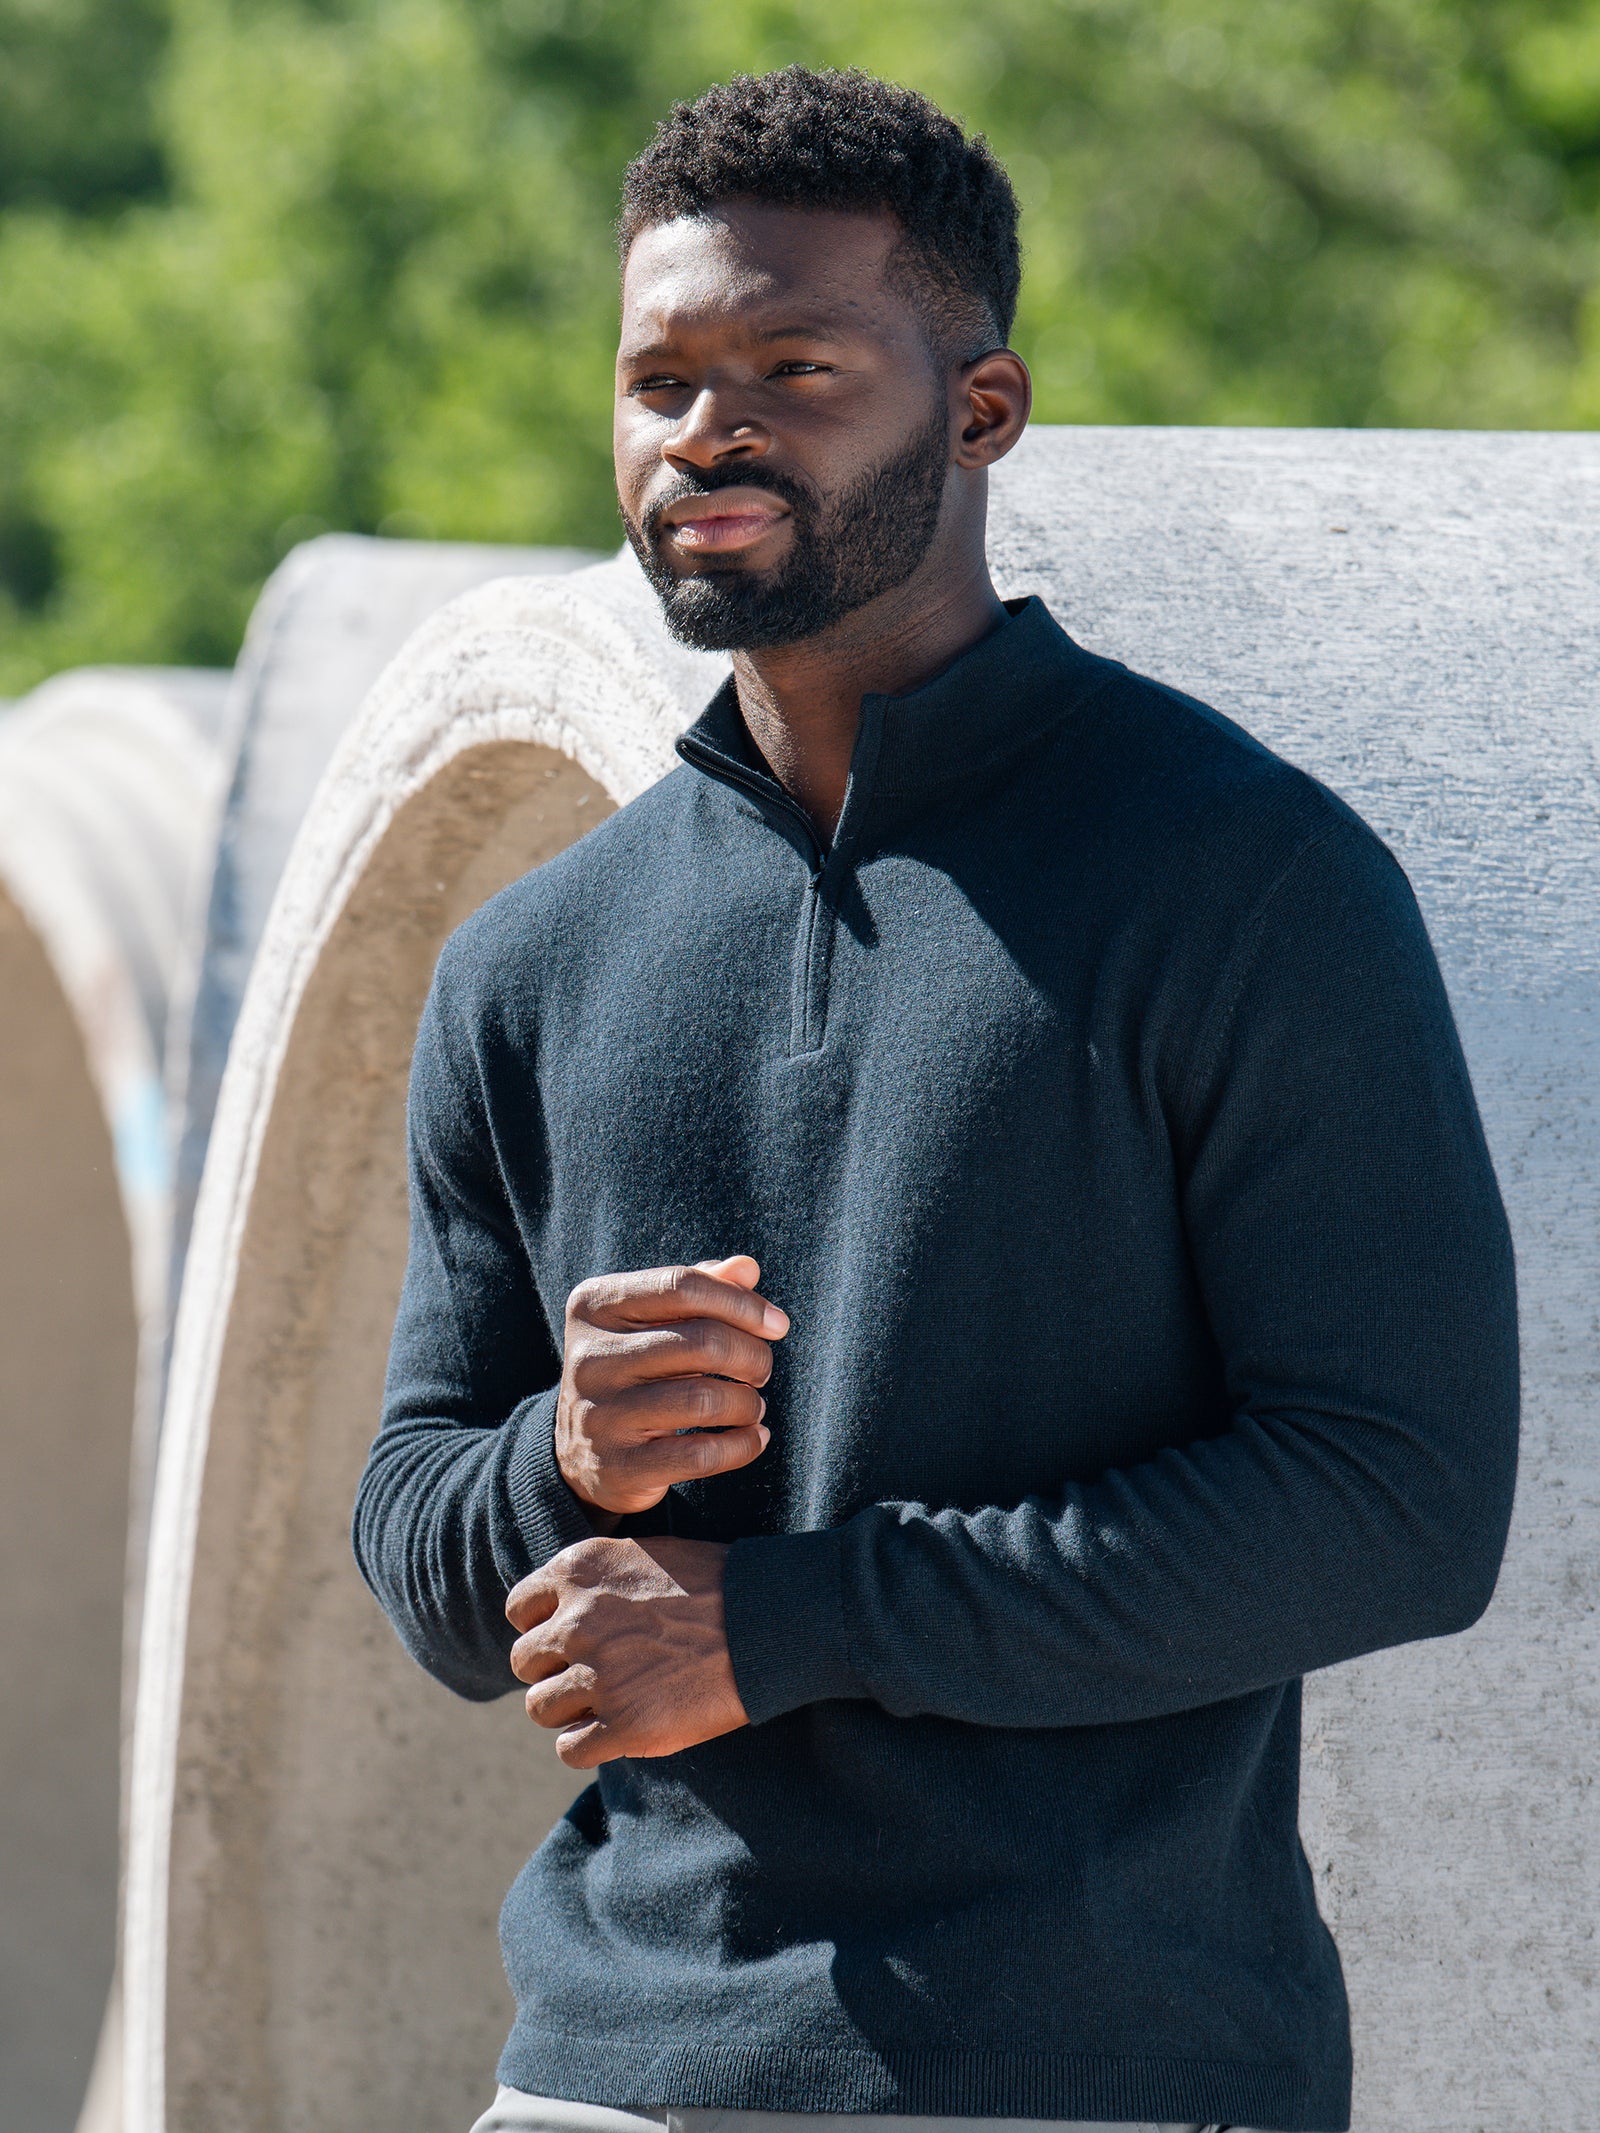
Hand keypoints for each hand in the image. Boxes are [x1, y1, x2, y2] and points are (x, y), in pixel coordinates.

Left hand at [506, 1534, 745, 1765]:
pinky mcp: (625, 1726)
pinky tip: (614, 1732)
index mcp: (579, 1571)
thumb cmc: (714, 1585)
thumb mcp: (643, 1556)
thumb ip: (592, 1582)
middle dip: (551, 1671)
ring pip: (540, 1709)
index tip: (567, 1639)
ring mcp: (600, 1676)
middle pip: (525, 1662)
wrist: (767, 1623)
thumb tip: (556, 1613)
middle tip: (589, 1675)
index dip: (541, 1627)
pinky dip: (586, 1746)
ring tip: (604, 1704)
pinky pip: (570, 1750)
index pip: (520, 1609)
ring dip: (566, 1711)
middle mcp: (578, 1621)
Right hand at [555, 1255, 787, 1524]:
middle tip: (762, 1370)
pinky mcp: (618, 1466)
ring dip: (747, 1402)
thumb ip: (701, 1289)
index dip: (741, 1303)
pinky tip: (754, 1438)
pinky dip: (742, 1445)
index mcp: (594, 1305)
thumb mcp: (654, 1322)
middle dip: (752, 1356)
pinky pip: (701, 1455)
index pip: (682, 1286)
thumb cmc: (635, 1370)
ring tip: (753, 1405)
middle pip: (702, 1342)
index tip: (777, 1324)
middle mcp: (589, 1357)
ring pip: (704, 1399)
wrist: (581, 1454)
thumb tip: (747, 1267)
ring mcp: (599, 1414)